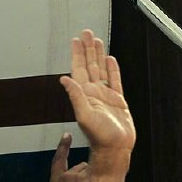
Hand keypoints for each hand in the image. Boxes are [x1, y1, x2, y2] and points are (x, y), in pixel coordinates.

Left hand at [58, 30, 135, 167]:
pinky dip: (113, 69)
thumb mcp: (84, 115)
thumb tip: (64, 79)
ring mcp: (106, 96)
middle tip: (87, 33)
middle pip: (90, 65)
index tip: (76, 40)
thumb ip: (75, 96)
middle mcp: (94, 93)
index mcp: (85, 94)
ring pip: (101, 69)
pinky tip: (110, 59)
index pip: (79, 69)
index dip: (77, 54)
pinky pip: (115, 80)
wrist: (116, 148)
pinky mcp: (118, 100)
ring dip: (99, 55)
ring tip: (98, 41)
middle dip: (88, 49)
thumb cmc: (100, 136)